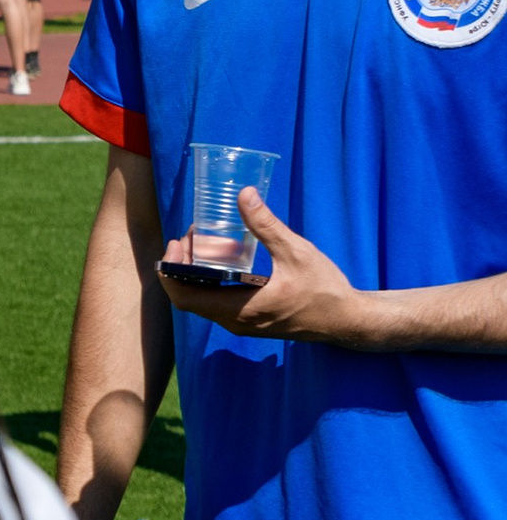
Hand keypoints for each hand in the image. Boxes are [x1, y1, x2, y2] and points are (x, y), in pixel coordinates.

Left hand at [157, 189, 388, 347]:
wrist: (348, 320)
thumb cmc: (325, 289)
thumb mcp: (296, 252)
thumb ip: (266, 225)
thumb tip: (243, 194)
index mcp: (241, 308)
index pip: (185, 297)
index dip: (170, 270)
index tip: (175, 243)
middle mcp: (236, 321)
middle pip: (188, 298)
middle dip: (180, 266)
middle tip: (189, 237)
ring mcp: (243, 324)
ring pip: (202, 302)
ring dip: (194, 274)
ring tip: (202, 244)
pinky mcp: (251, 322)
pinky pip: (216, 304)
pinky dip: (209, 283)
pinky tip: (220, 260)